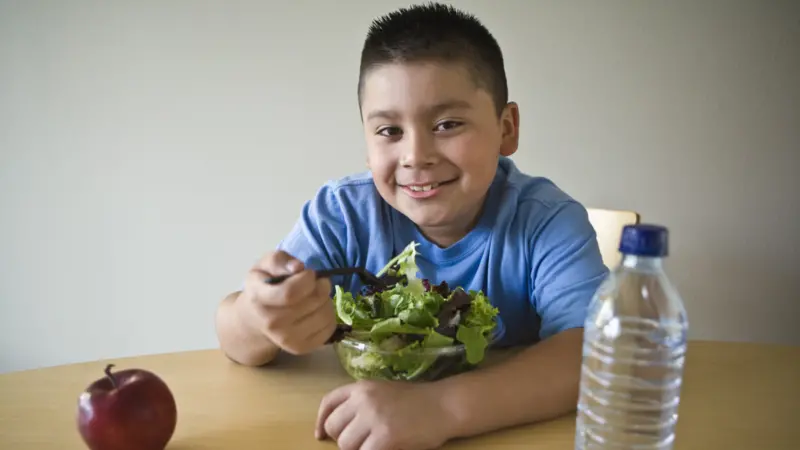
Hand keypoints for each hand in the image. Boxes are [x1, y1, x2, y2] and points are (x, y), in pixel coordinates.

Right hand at [237, 250, 335, 354]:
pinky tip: (315, 310)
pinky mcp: (301, 348)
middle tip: (315, 283)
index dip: (307, 279)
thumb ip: (279, 261)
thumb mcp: (263, 266)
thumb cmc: (262, 287)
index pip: (290, 293)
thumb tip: (298, 267)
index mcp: (260, 298)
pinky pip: (329, 328)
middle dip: (321, 286)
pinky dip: (329, 315)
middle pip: (313, 301)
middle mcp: (272, 323)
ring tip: (314, 297)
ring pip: (325, 314)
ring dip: (326, 300)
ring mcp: (286, 339)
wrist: (253, 320)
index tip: (308, 273)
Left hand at [316, 380, 452, 449]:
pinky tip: (384, 449)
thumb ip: (362, 403)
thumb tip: (340, 426)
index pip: (328, 403)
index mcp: (362, 386)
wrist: (443, 405)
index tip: (321, 435)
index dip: (321, 421)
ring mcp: (374, 418)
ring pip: (345, 445)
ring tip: (374, 445)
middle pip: (334, 427)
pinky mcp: (385, 437)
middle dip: (343, 439)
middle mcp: (363, 400)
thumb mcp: (384, 391)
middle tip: (360, 443)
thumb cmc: (416, 401)